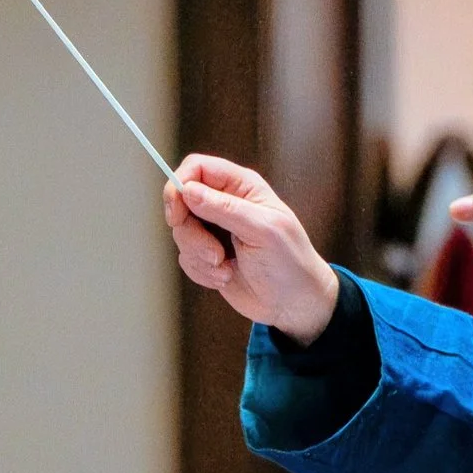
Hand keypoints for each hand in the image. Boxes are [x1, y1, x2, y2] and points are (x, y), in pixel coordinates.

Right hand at [163, 154, 339, 343]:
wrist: (295, 304)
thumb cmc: (290, 262)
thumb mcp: (262, 230)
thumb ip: (224, 208)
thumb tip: (187, 190)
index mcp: (242, 186)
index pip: (197, 168)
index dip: (179, 185)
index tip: (177, 215)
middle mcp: (225, 203)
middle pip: (181, 202)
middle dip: (191, 233)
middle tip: (215, 254)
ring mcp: (215, 230)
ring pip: (181, 233)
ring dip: (200, 257)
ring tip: (227, 269)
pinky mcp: (208, 255)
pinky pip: (186, 258)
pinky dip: (202, 272)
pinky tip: (226, 277)